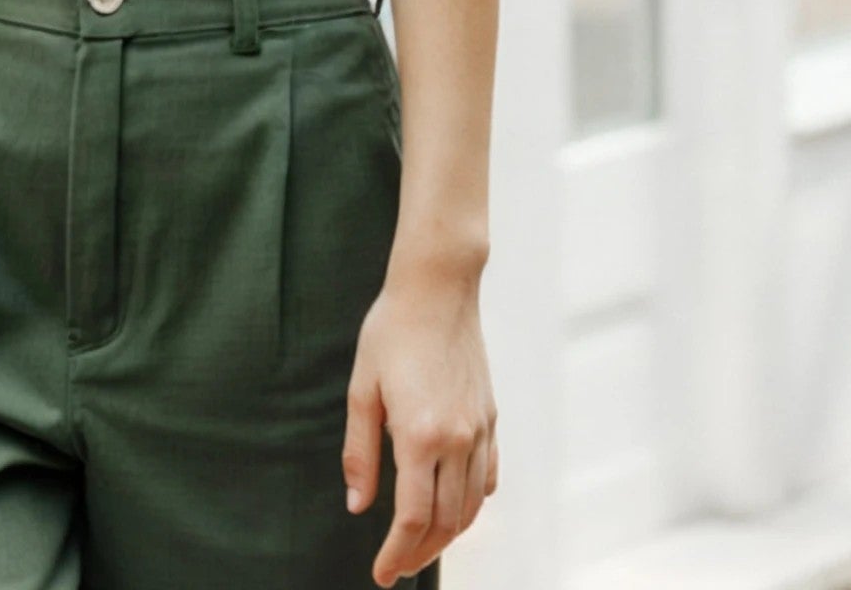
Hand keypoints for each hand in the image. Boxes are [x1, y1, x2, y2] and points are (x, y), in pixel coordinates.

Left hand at [343, 263, 498, 583]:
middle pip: (444, 522)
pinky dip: (471, 504)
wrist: (438, 289)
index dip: (396, 553)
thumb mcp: (362, 388)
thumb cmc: (391, 332)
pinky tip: (453, 507)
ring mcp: (480, 431)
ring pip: (471, 507)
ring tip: (420, 547)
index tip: (381, 575)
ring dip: (446, 535)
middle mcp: (458, 440)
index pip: (412, 517)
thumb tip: (358, 507)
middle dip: (419, 554)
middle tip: (396, 568)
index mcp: (421, 435)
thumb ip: (360, 453)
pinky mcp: (491, 419)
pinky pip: (488, 478)